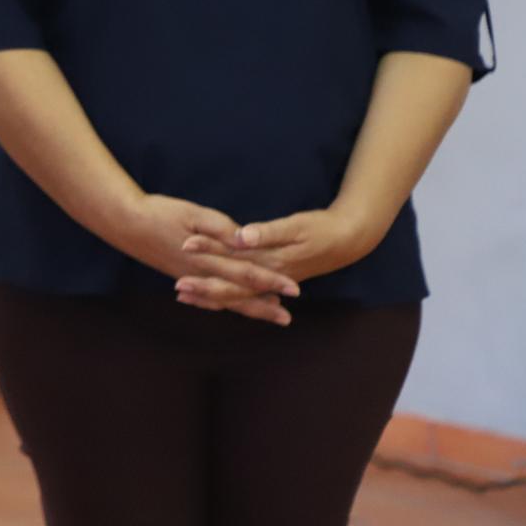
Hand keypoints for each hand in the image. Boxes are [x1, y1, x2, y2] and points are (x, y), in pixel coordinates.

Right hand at [113, 193, 301, 325]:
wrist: (126, 223)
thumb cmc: (160, 212)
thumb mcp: (193, 213)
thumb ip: (221, 228)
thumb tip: (245, 241)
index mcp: (208, 257)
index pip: (247, 272)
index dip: (271, 282)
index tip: (294, 290)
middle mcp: (201, 273)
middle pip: (238, 293)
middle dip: (264, 306)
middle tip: (287, 319)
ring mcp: (190, 277)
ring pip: (224, 299)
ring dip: (247, 308)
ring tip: (268, 314)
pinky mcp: (181, 274)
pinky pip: (207, 298)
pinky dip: (223, 304)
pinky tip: (230, 305)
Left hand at [177, 206, 373, 302]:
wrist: (349, 241)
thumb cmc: (322, 229)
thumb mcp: (297, 226)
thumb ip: (268, 232)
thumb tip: (241, 237)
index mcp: (272, 261)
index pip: (233, 258)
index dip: (208, 252)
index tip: (184, 246)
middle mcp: (270, 276)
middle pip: (231, 285)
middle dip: (203, 285)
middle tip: (177, 286)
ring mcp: (272, 281)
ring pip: (237, 294)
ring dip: (211, 296)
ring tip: (184, 296)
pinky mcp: (275, 280)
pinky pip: (247, 295)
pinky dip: (228, 298)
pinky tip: (213, 299)